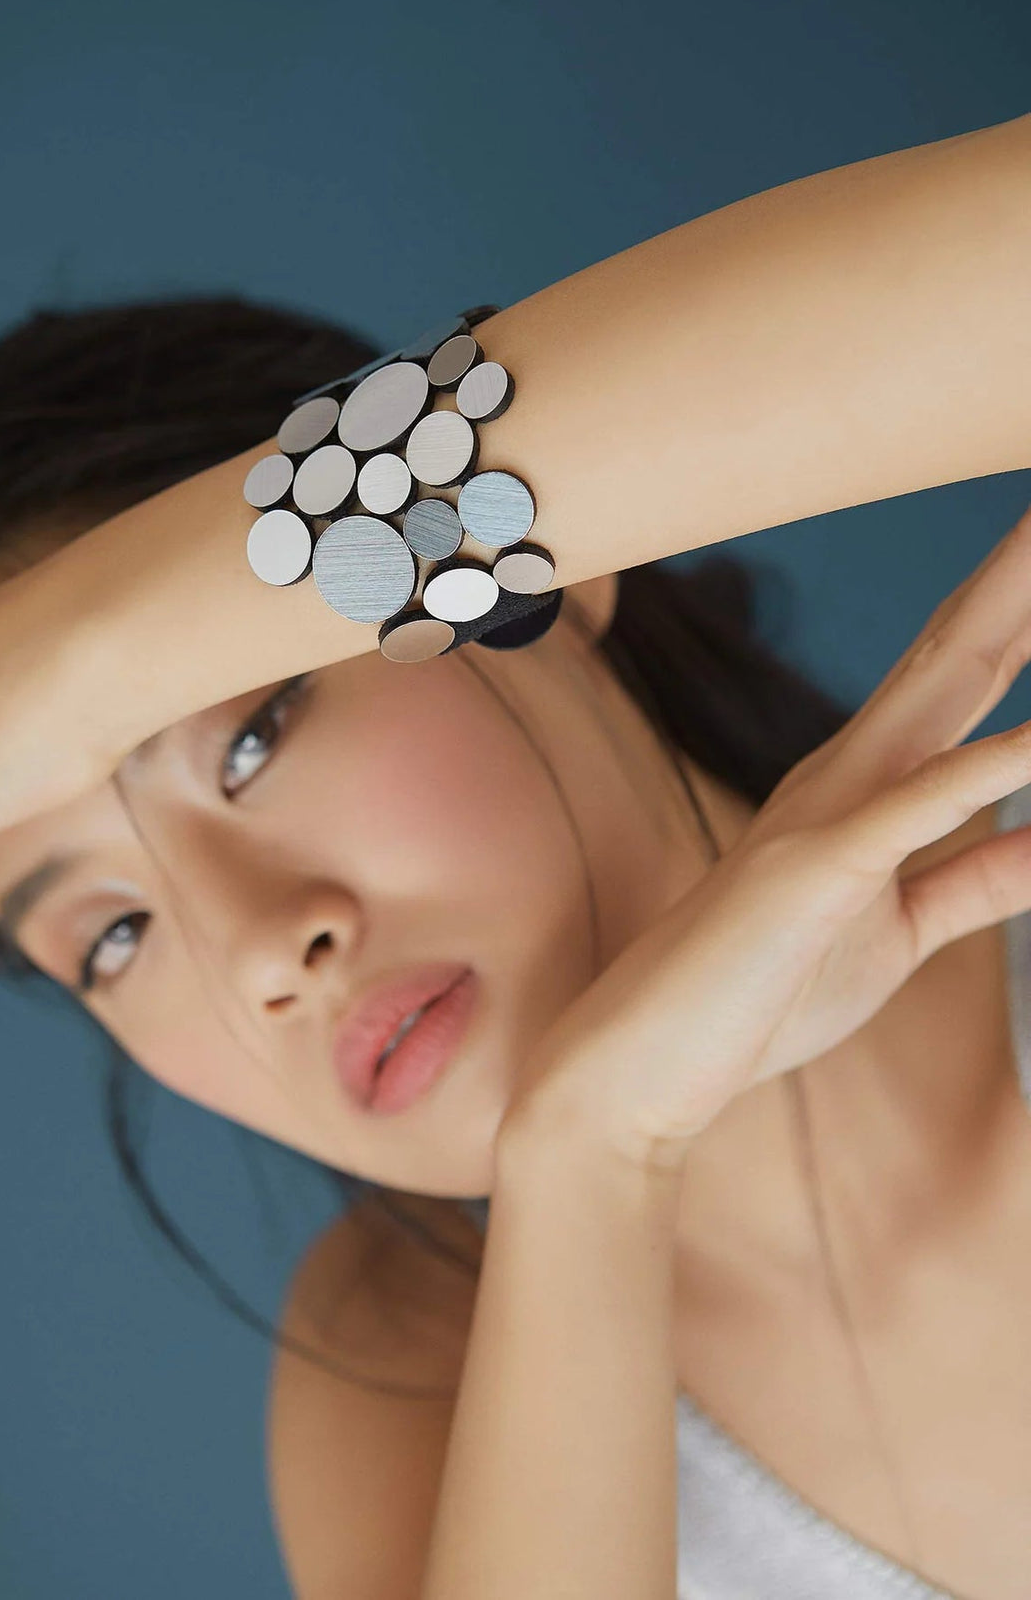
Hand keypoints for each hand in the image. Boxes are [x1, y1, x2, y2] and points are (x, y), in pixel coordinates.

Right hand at [499, 501, 1030, 1174]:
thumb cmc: (761, 993)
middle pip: (960, 649)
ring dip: (1014, 619)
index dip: (1022, 609)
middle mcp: (847, 773)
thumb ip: (980, 877)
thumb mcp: (904, 932)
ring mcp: (827, 815)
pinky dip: (991, 768)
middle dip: (1020, 574)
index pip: (966, 673)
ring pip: (942, 693)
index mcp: (866, 783)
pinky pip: (917, 811)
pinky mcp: (815, 872)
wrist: (642, 1060)